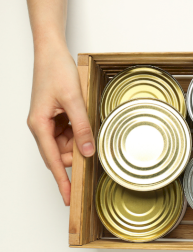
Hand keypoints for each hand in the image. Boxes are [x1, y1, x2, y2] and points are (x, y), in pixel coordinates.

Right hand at [27, 41, 94, 204]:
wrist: (52, 53)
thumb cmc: (55, 72)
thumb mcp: (74, 100)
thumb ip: (82, 127)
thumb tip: (87, 152)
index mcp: (39, 126)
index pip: (52, 161)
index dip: (62, 181)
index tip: (69, 198)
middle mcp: (42, 127)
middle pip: (62, 153)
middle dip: (77, 153)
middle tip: (93, 145)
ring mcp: (50, 123)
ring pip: (68, 144)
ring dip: (80, 140)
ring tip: (87, 122)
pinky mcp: (58, 117)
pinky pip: (70, 132)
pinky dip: (80, 131)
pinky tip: (85, 120)